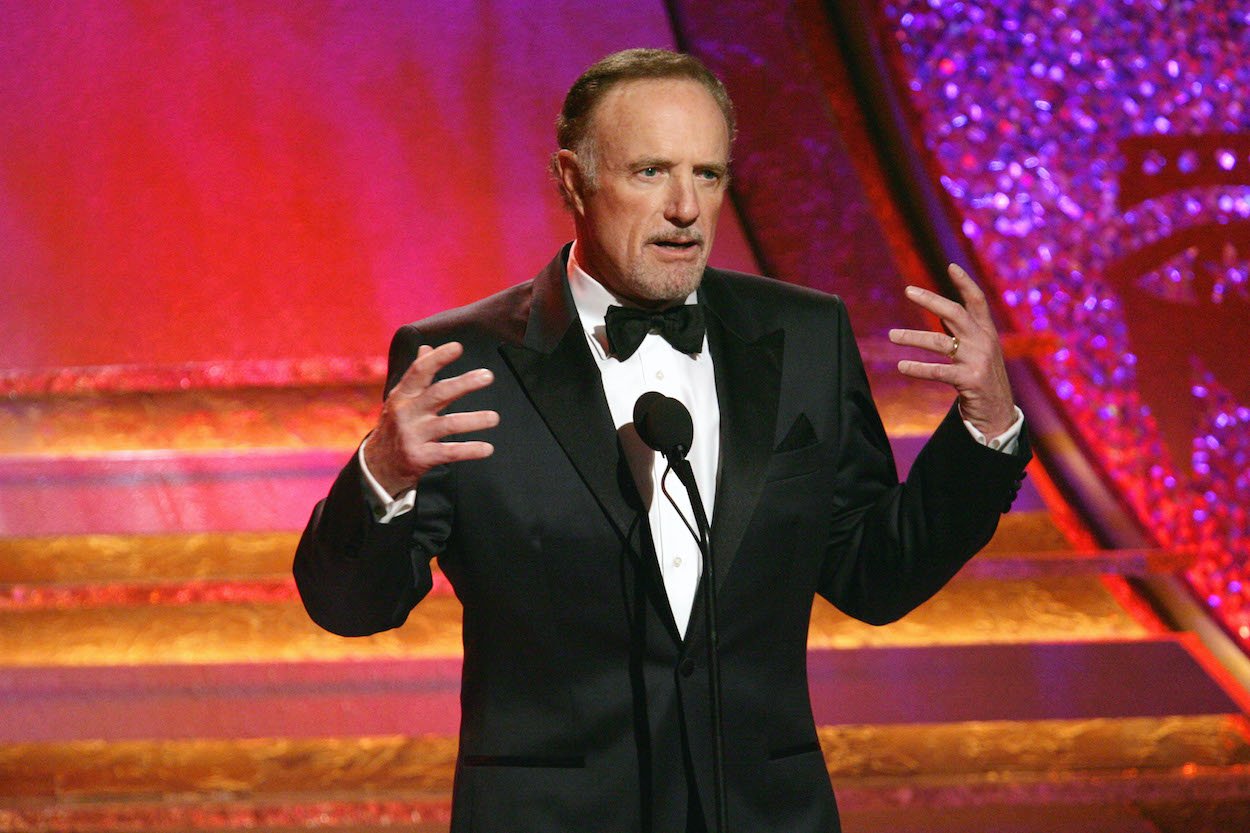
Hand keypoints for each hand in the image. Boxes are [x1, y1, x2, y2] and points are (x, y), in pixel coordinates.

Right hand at [364, 341, 499, 495]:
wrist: (379, 465)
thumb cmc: (397, 425)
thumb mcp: (401, 399)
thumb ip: (416, 375)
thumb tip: (426, 347)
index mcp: (403, 394)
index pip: (420, 371)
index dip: (438, 358)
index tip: (457, 347)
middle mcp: (407, 412)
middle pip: (438, 394)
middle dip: (464, 383)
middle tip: (488, 375)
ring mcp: (412, 435)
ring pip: (448, 425)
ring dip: (474, 420)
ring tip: (494, 418)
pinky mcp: (419, 457)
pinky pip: (449, 452)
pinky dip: (470, 450)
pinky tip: (487, 448)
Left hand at [889, 263, 1015, 437]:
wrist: (998, 413)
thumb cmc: (982, 378)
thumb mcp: (977, 351)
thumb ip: (961, 331)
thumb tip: (939, 311)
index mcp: (986, 332)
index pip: (977, 301)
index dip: (965, 283)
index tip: (951, 266)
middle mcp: (984, 342)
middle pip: (954, 313)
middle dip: (930, 300)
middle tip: (908, 290)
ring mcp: (978, 360)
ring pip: (940, 342)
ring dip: (912, 337)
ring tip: (892, 335)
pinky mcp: (970, 380)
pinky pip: (938, 371)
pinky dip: (918, 368)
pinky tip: (901, 365)